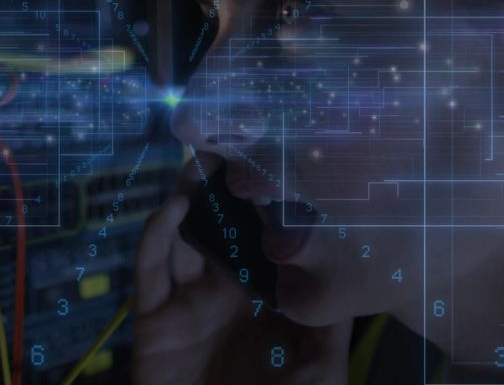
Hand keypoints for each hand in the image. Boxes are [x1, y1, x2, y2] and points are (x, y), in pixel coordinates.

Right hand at [133, 164, 352, 384]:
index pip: (263, 241)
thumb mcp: (318, 378)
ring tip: (199, 163)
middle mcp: (225, 293)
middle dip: (222, 189)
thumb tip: (353, 273)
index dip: (265, 203)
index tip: (274, 159)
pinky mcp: (152, 320)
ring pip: (183, 238)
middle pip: (220, 228)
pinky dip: (156, 235)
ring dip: (187, 199)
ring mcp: (187, 303)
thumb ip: (334, 329)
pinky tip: (173, 209)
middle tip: (228, 143)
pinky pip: (150, 270)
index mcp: (264, 301)